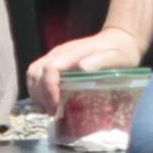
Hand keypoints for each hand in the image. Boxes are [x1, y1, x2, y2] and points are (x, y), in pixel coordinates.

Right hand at [26, 27, 142, 114]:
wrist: (119, 39)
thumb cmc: (120, 51)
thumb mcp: (117, 57)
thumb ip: (101, 61)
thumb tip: (82, 67)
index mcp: (72, 53)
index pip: (50, 69)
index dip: (49, 89)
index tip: (57, 107)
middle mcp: (59, 53)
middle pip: (36, 72)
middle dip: (40, 96)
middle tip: (54, 113)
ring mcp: (55, 57)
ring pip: (33, 74)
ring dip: (36, 94)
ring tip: (50, 110)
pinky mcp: (56, 63)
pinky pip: (38, 76)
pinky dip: (38, 91)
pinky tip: (50, 103)